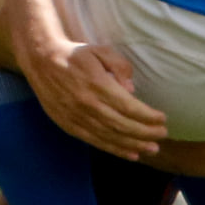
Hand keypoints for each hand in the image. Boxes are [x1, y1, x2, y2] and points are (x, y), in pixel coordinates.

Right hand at [24, 40, 166, 159]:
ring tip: (151, 149)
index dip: (147, 116)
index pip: (128, 106)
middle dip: (145, 132)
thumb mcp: (100, 51)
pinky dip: (114, 149)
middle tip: (162, 136)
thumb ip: (119, 66)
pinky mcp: (69, 126)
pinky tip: (130, 153)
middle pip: (122, 124)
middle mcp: (87, 104)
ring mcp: (77, 118)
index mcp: (97, 84)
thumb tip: (131, 90)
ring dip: (133, 144)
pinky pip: (95, 141)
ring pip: (110, 136)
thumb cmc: (76, 55)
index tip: (162, 119)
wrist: (41, 62)